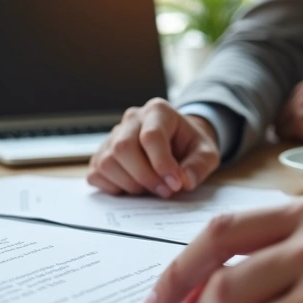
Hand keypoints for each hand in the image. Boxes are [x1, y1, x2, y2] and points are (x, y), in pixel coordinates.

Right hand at [88, 99, 220, 197]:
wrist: (177, 141)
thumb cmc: (190, 145)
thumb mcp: (206, 153)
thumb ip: (199, 166)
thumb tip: (184, 181)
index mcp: (158, 111)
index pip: (151, 136)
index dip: (162, 164)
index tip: (176, 184)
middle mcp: (131, 119)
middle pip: (123, 148)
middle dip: (145, 176)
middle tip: (164, 191)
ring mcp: (112, 135)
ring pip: (107, 162)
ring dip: (130, 184)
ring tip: (151, 188)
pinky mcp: (101, 153)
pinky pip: (96, 174)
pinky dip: (113, 187)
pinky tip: (133, 187)